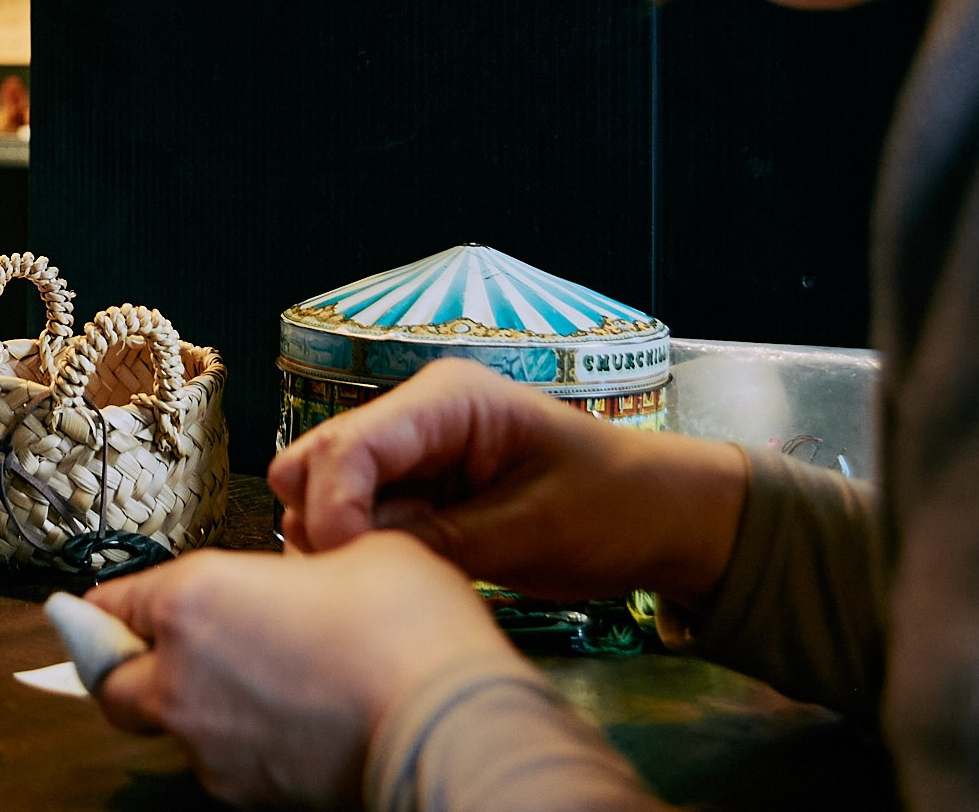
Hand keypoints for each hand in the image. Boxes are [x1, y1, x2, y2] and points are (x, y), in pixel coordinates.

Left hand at [89, 534, 520, 805]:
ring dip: (191, 703)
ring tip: (253, 682)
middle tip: (143, 654)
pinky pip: (220, 761)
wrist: (448, 725)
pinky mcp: (245, 792)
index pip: (114, 603)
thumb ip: (309, 559)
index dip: (108, 604)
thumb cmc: (406, 630)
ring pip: (169, 725)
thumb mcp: (362, 549)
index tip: (96, 608)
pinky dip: (238, 740)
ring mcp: (210, 743)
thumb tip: (310, 573)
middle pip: (111, 681)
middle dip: (118, 666)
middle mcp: (183, 675)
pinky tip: (287, 719)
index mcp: (194, 598)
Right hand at [269, 359, 747, 603]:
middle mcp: (416, 417)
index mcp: (449, 399)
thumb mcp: (533, 529)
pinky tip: (399, 576)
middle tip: (363, 579)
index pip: (352, 443)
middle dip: (322, 519)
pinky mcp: (414, 493)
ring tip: (389, 579)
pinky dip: (360, 550)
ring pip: (322, 489)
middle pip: (316, 459)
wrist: (662, 518)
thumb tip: (354, 556)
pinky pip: (356, 518)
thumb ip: (440, 539)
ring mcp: (411, 454)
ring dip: (338, 538)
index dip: (332, 505)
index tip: (347, 566)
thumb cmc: (616, 507)